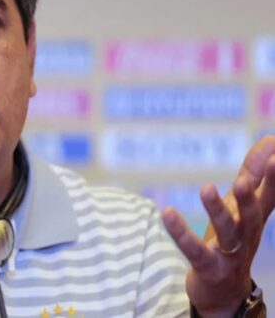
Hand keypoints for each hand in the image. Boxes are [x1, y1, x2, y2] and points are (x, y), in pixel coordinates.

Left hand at [161, 135, 274, 317]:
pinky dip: (181, 233)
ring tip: (206, 188)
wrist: (224, 291)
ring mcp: (229, 253)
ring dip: (217, 210)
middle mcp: (247, 235)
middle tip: (243, 180)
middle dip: (250, 197)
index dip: (273, 178)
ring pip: (227, 232)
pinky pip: (194, 250)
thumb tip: (270, 140)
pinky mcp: (208, 267)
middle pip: (253, 216)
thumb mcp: (242, 206)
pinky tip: (167, 213)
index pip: (269, 195)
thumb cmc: (234, 240)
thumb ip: (254, 175)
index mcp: (255, 218)